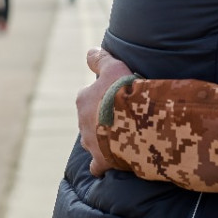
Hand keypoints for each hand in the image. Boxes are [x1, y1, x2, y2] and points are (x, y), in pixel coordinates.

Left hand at [76, 48, 133, 176]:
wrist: (135, 121)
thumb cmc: (125, 92)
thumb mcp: (115, 67)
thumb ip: (101, 59)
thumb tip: (90, 52)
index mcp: (83, 99)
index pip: (88, 96)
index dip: (104, 96)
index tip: (118, 97)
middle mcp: (82, 121)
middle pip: (90, 119)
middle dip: (102, 119)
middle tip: (124, 117)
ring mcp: (91, 142)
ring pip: (93, 141)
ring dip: (103, 140)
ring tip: (124, 137)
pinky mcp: (101, 160)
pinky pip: (97, 165)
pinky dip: (102, 164)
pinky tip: (112, 163)